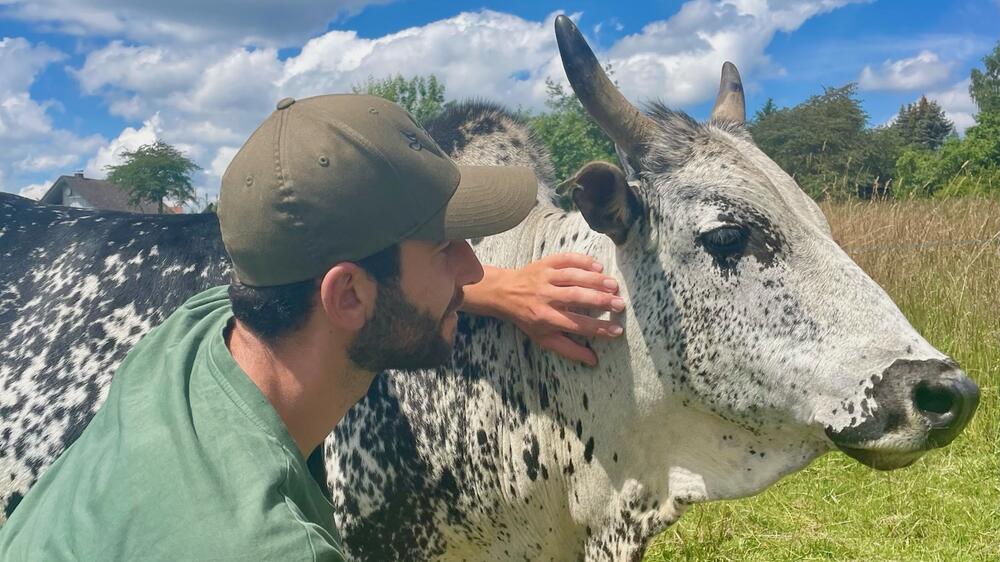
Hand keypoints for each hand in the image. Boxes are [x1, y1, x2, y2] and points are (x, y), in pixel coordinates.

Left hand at [464, 254, 624, 365]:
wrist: (504, 293)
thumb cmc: (528, 318)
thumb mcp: (544, 338)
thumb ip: (569, 349)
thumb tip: (593, 360)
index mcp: (546, 318)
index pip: (576, 324)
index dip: (597, 328)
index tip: (617, 330)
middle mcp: (545, 297)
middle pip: (576, 297)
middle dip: (599, 300)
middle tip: (619, 304)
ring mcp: (545, 278)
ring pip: (573, 276)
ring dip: (595, 280)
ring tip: (614, 285)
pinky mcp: (546, 263)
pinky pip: (566, 259)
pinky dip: (583, 261)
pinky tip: (598, 266)